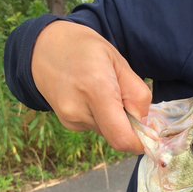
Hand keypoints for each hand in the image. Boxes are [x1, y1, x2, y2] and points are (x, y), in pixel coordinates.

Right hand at [31, 20, 151, 153]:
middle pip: (116, 136)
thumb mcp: (119, 62)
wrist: (43, 48)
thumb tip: (145, 124)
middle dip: (129, 126)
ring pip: (107, 132)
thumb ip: (137, 94)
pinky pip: (96, 128)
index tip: (149, 135)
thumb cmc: (85, 50)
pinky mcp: (68, 124)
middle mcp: (79, 110)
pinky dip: (101, 118)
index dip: (139, 143)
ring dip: (114, 120)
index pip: (121, 137)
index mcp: (96, 89)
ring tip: (103, 93)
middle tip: (125, 100)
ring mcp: (70, 120)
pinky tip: (91, 98)